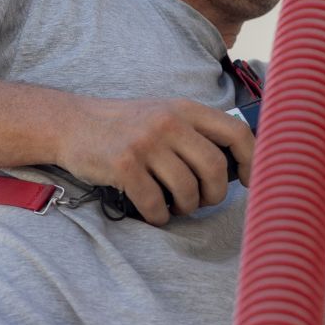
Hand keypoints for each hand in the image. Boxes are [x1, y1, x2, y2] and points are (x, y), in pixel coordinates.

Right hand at [58, 97, 254, 225]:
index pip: (236, 132)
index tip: (247, 180)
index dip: (251, 161)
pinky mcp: (125, 166)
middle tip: (202, 201)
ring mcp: (146, 143)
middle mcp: (169, 122)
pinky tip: (154, 212)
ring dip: (186, 207)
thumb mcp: (165, 114)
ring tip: (176, 205)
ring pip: (187, 190)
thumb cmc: (127, 126)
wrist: (73, 124)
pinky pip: (156, 204)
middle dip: (214, 194)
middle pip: (215, 168)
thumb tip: (237, 163)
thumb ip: (197, 132)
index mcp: (186, 109)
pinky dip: (160, 216)